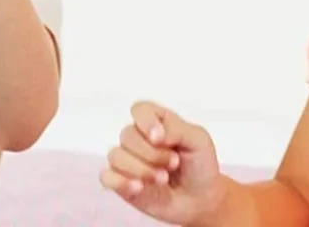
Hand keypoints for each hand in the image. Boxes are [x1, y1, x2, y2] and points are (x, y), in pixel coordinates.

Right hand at [100, 102, 224, 225]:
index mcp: (156, 121)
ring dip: (141, 169)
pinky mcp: (122, 182)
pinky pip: (107, 177)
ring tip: (162, 179)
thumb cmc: (200, 164)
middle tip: (173, 163)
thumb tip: (156, 134)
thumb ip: (177, 129)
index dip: (146, 122)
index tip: (160, 138)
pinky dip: (120, 182)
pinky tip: (139, 187)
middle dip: (152, 154)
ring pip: (116, 156)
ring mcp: (129, 160)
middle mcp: (139, 138)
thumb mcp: (199, 140)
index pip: (139, 109)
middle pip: (127, 135)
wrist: (201, 199)